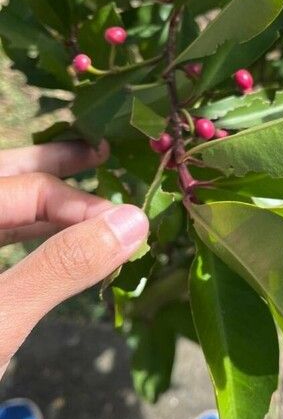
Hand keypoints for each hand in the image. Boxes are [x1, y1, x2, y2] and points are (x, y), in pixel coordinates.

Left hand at [0, 141, 147, 379]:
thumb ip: (62, 266)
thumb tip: (133, 221)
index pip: (21, 189)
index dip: (79, 203)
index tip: (127, 226)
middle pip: (0, 177)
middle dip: (51, 165)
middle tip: (99, 152)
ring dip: (43, 197)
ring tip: (85, 177)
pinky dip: (30, 231)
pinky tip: (58, 230)